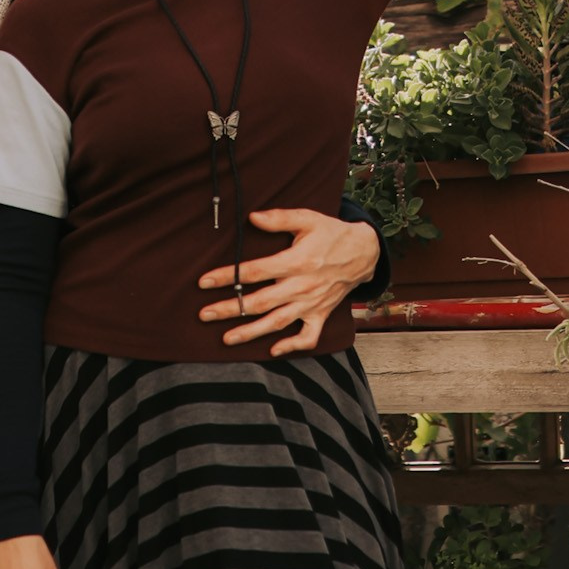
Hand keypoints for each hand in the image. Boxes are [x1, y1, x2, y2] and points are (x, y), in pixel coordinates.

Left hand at [199, 209, 379, 356]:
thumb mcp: (308, 218)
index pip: (254, 272)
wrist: (364, 252)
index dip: (227, 277)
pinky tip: (272, 351)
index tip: (204, 282)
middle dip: (230, 309)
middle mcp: (301, 287)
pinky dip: (291, 346)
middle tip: (204, 315)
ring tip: (226, 339)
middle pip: (259, 302)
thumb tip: (252, 217)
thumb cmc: (331, 233)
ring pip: (277, 323)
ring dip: (250, 332)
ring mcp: (312, 304)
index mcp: (295, 262)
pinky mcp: (322, 315)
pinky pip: (307, 337)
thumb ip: (279, 218)